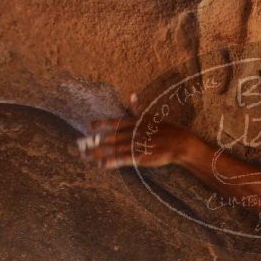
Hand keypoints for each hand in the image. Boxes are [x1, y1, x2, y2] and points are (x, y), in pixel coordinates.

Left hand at [77, 117, 197, 170]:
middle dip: (94, 141)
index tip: (88, 126)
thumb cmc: (167, 131)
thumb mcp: (151, 117)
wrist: (180, 143)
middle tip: (79, 144)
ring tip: (85, 156)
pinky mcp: (141, 157)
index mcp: (135, 123)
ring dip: (98, 153)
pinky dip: (112, 162)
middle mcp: (133, 133)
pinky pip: (123, 160)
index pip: (114, 123)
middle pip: (110, 138)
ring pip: (113, 149)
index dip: (101, 124)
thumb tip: (131, 95)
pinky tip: (102, 165)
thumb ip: (138, 109)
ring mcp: (136, 145)